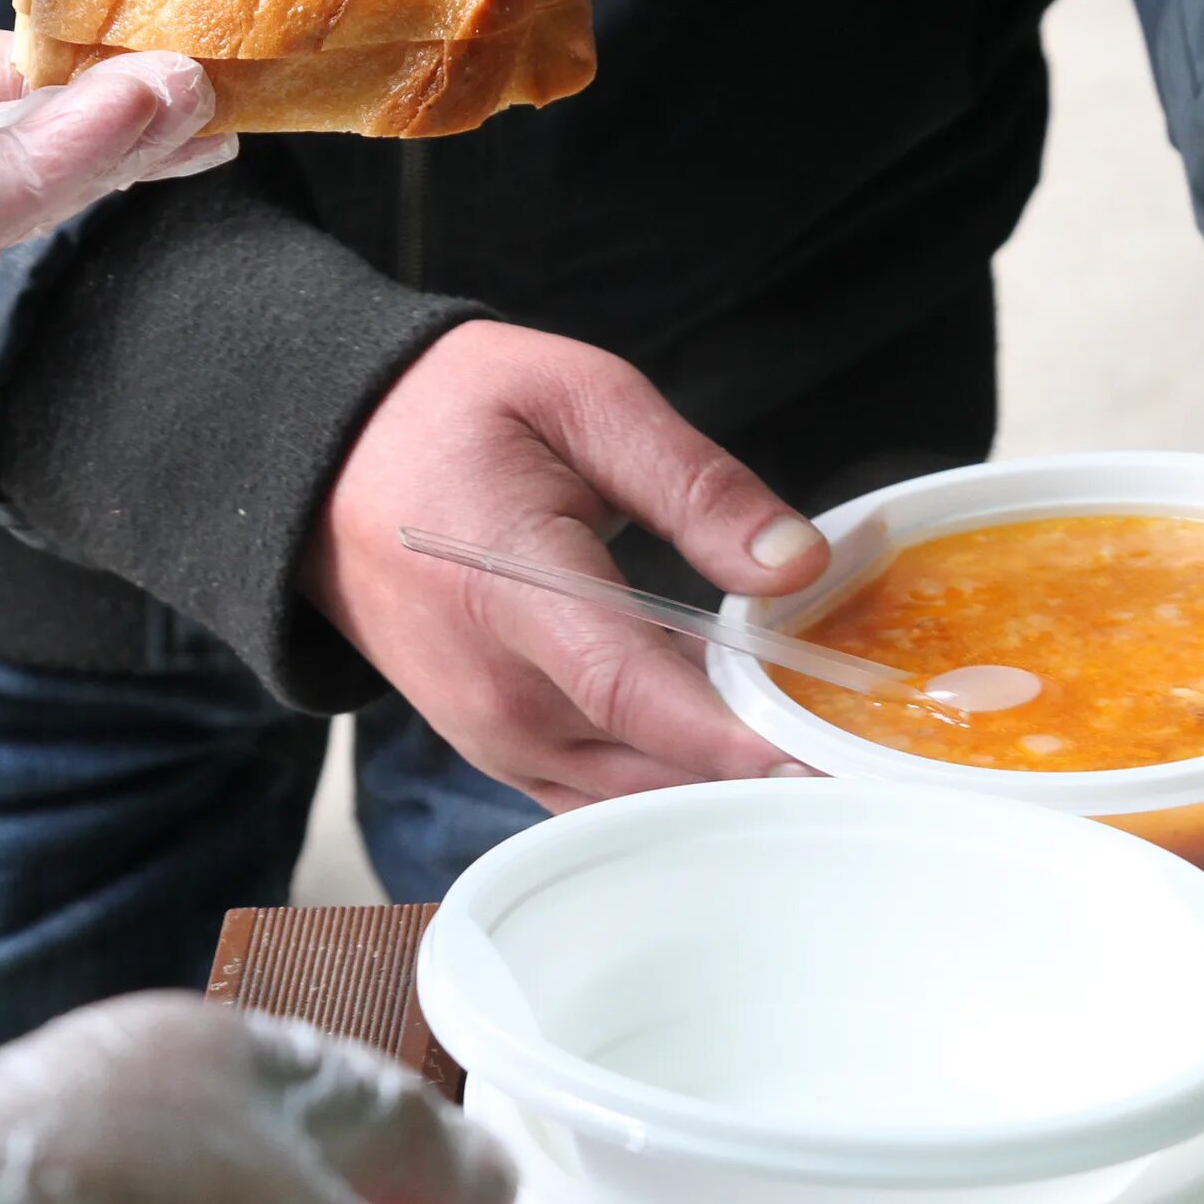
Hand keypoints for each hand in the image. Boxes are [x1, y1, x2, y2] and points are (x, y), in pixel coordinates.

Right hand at [306, 320, 832, 809]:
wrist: (326, 461)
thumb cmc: (455, 414)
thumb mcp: (585, 400)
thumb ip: (695, 484)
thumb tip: (796, 565)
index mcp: (511, 586)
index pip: (633, 689)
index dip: (733, 738)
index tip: (827, 759)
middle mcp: (497, 690)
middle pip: (653, 768)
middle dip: (766, 772)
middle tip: (877, 755)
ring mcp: (492, 737)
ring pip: (637, 802)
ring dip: (729, 792)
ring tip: (835, 764)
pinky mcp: (499, 755)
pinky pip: (604, 803)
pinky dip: (678, 794)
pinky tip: (750, 765)